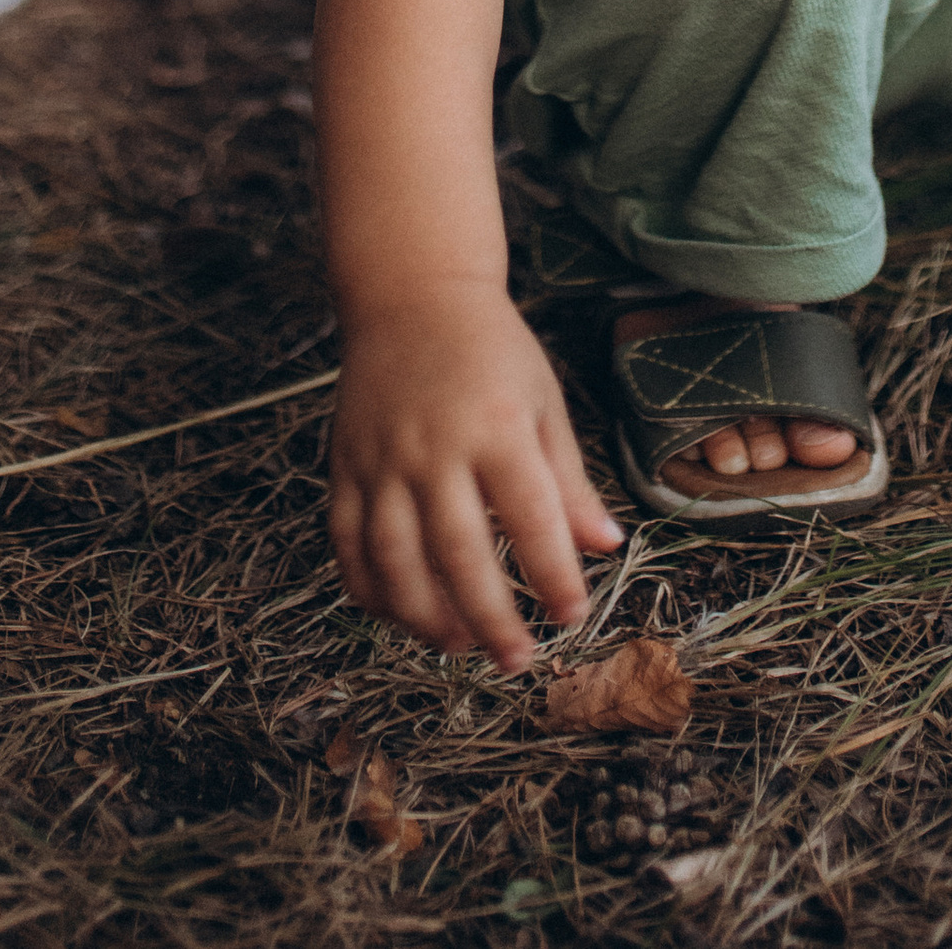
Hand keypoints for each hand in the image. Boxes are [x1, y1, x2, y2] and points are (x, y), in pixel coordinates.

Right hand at [329, 285, 623, 674]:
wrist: (411, 293)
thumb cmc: (490, 348)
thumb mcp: (542, 400)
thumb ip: (569, 479)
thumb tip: (606, 546)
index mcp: (496, 425)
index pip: (530, 517)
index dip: (554, 575)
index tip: (572, 615)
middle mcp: (435, 446)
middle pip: (460, 553)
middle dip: (492, 618)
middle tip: (518, 658)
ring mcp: (382, 459)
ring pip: (395, 560)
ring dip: (426, 616)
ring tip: (459, 643)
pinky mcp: (345, 466)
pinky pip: (347, 543)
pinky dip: (369, 589)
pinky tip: (400, 613)